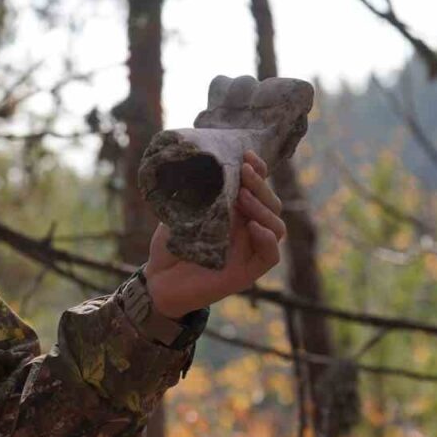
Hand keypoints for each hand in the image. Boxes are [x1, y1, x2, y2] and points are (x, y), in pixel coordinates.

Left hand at [143, 150, 284, 318]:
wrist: (159, 281)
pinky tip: (253, 227)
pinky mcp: (248, 272)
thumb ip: (195, 193)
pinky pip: (270, 256)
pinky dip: (267, 240)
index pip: (257, 188)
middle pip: (271, 204)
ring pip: (276, 227)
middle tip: (244, 172)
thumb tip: (199, 163)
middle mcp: (248, 229)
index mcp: (236, 212)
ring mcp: (250, 250)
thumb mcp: (181, 212)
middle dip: (260, 185)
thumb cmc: (171, 245)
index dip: (258, 170)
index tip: (247, 155)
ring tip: (243, 195)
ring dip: (263, 208)